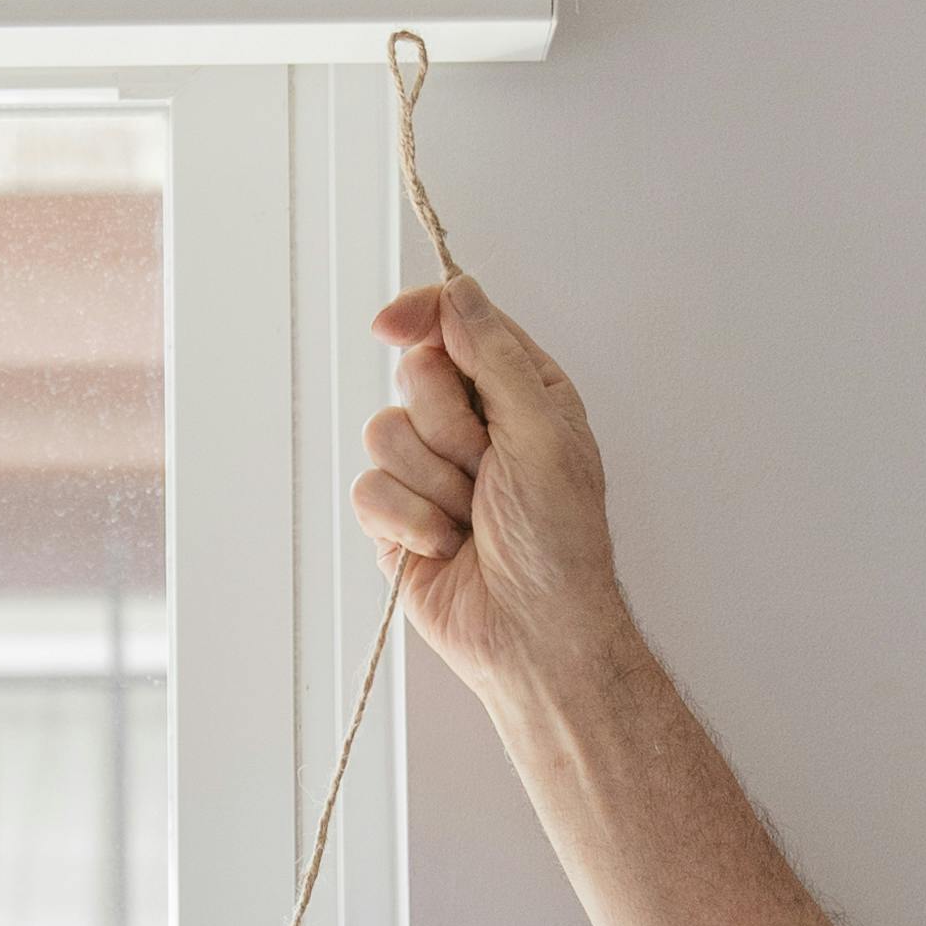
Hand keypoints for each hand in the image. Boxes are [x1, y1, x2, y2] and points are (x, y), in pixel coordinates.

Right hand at [354, 278, 630, 709]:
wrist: (533, 634)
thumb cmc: (558, 542)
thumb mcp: (541, 431)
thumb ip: (495, 355)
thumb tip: (458, 290)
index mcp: (520, 391)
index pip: (457, 324)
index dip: (422, 316)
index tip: (389, 325)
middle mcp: (473, 424)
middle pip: (413, 377)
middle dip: (447, 428)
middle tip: (485, 470)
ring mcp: (430, 471)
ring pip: (383, 434)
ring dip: (432, 483)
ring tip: (470, 520)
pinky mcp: (396, 519)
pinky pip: (366, 490)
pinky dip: (407, 521)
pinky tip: (443, 548)